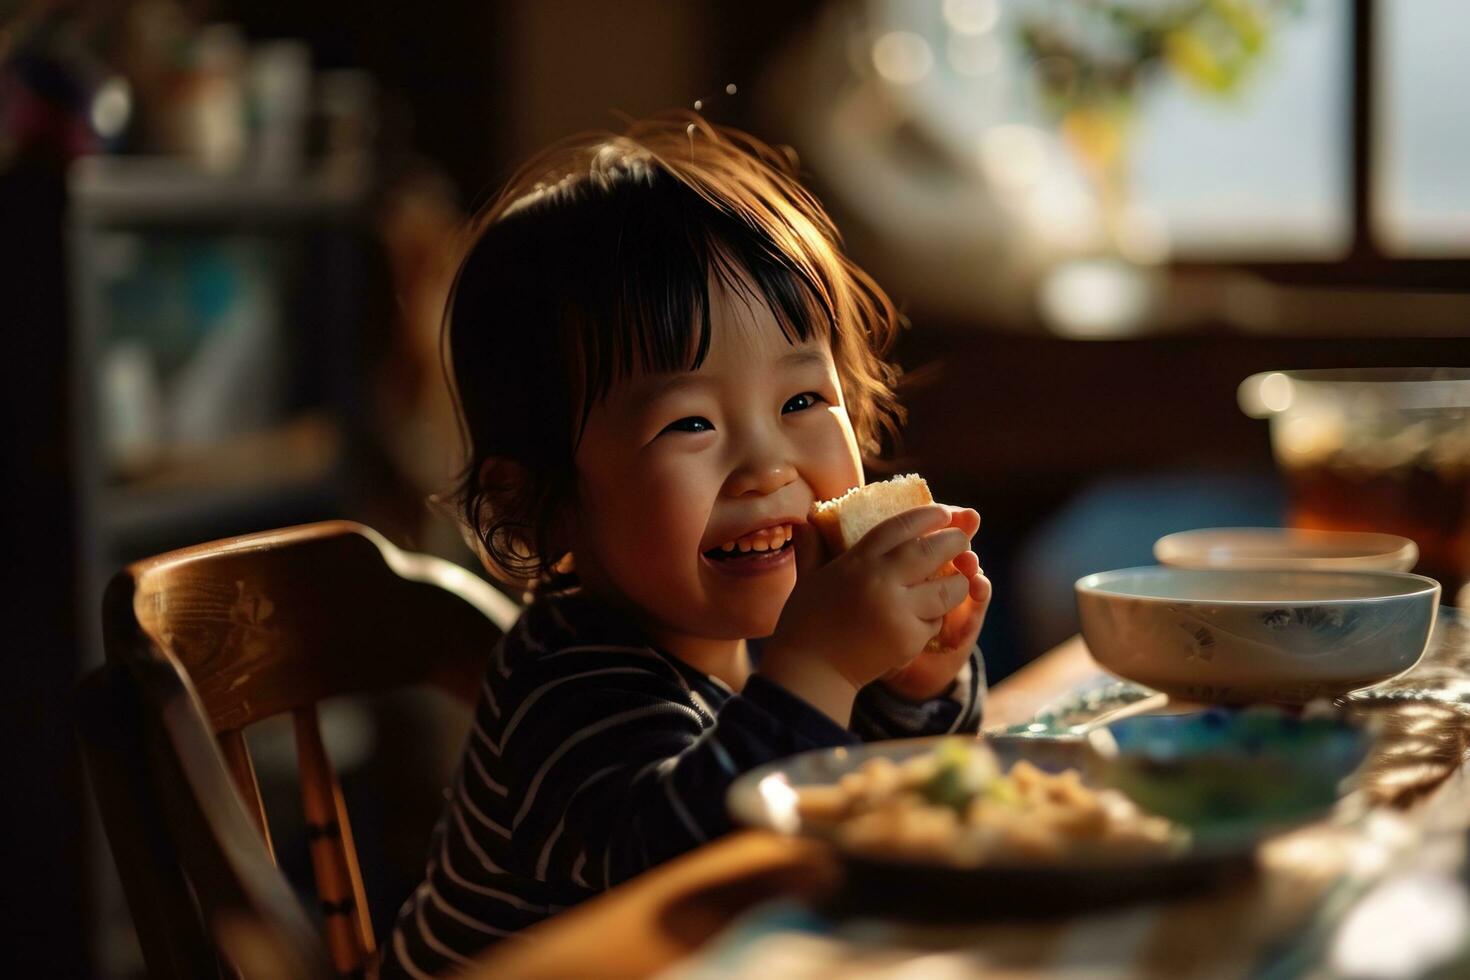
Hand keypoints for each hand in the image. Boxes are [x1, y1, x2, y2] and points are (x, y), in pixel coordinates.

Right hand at [759, 504, 978, 722]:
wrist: (811, 669)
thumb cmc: (806, 620)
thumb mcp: (809, 576)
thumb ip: (813, 545)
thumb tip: (807, 520)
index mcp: (859, 560)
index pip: (903, 526)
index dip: (928, 515)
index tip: (943, 512)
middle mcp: (882, 581)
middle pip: (934, 551)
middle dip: (956, 540)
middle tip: (962, 538)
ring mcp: (899, 611)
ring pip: (948, 588)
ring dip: (957, 581)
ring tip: (956, 576)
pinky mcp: (909, 639)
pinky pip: (936, 620)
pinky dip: (936, 615)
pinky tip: (926, 613)